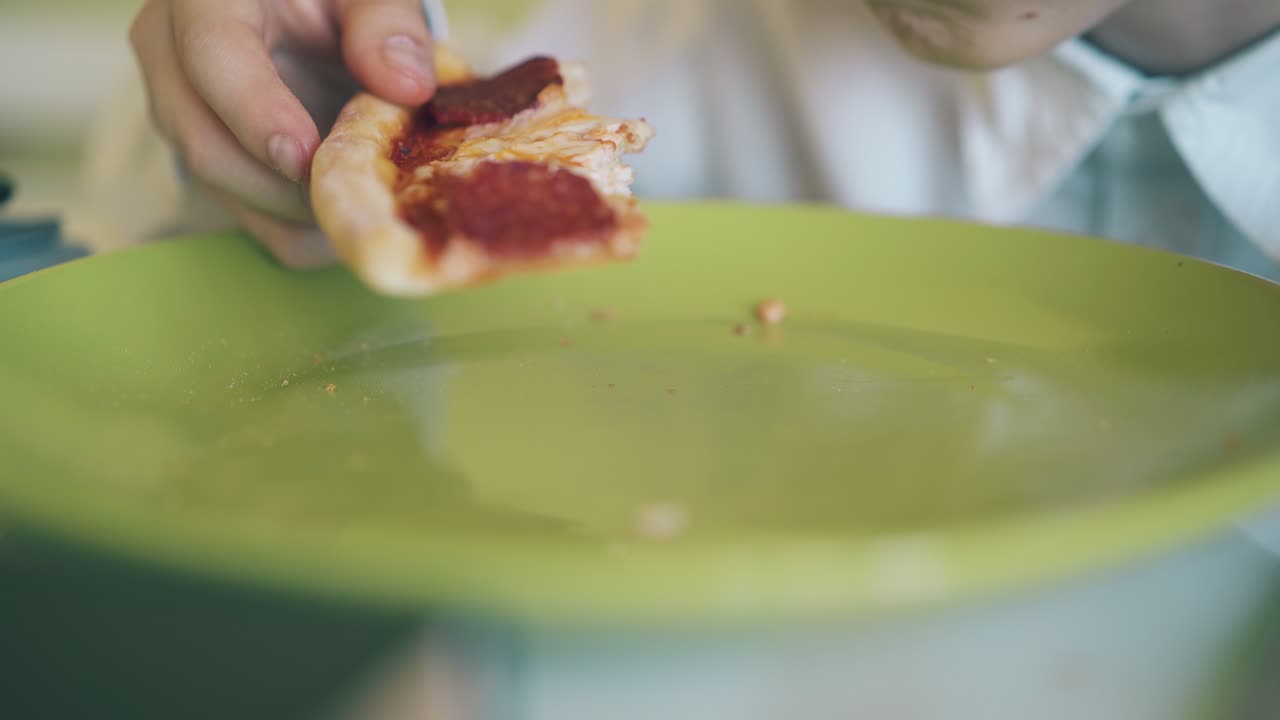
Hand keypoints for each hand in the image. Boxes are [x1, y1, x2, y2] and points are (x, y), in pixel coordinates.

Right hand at [130, 0, 436, 266]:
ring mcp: (179, 109)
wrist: (298, 11)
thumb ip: (385, 23)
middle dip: (281, 187)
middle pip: (204, 142)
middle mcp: (170, 54)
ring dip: (293, 215)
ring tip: (357, 209)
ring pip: (219, 187)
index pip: (213, 57)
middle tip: (353, 199)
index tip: (305, 159)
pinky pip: (240, 213)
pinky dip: (295, 230)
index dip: (257, 114)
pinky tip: (342, 221)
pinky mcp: (201, 153)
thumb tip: (408, 86)